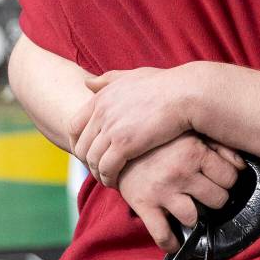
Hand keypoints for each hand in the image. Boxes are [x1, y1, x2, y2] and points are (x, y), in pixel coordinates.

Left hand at [69, 66, 195, 185]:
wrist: (185, 94)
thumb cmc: (165, 85)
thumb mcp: (134, 76)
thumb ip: (110, 80)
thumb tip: (87, 83)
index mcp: (101, 97)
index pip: (74, 126)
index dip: (78, 143)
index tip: (89, 153)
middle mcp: (101, 112)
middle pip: (81, 146)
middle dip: (87, 162)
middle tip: (100, 171)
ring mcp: (111, 128)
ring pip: (92, 160)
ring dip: (98, 174)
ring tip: (109, 180)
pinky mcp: (124, 144)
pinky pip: (106, 168)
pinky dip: (108, 179)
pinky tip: (118, 183)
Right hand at [118, 133, 244, 252]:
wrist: (121, 144)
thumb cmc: (162, 139)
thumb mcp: (192, 133)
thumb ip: (221, 146)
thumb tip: (242, 166)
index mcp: (195, 151)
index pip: (230, 177)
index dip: (228, 179)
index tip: (219, 178)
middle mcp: (181, 171)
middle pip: (218, 199)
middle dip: (215, 197)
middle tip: (205, 192)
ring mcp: (163, 191)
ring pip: (194, 218)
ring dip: (194, 216)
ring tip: (189, 207)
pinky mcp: (145, 205)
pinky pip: (163, 235)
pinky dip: (172, 243)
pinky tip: (176, 240)